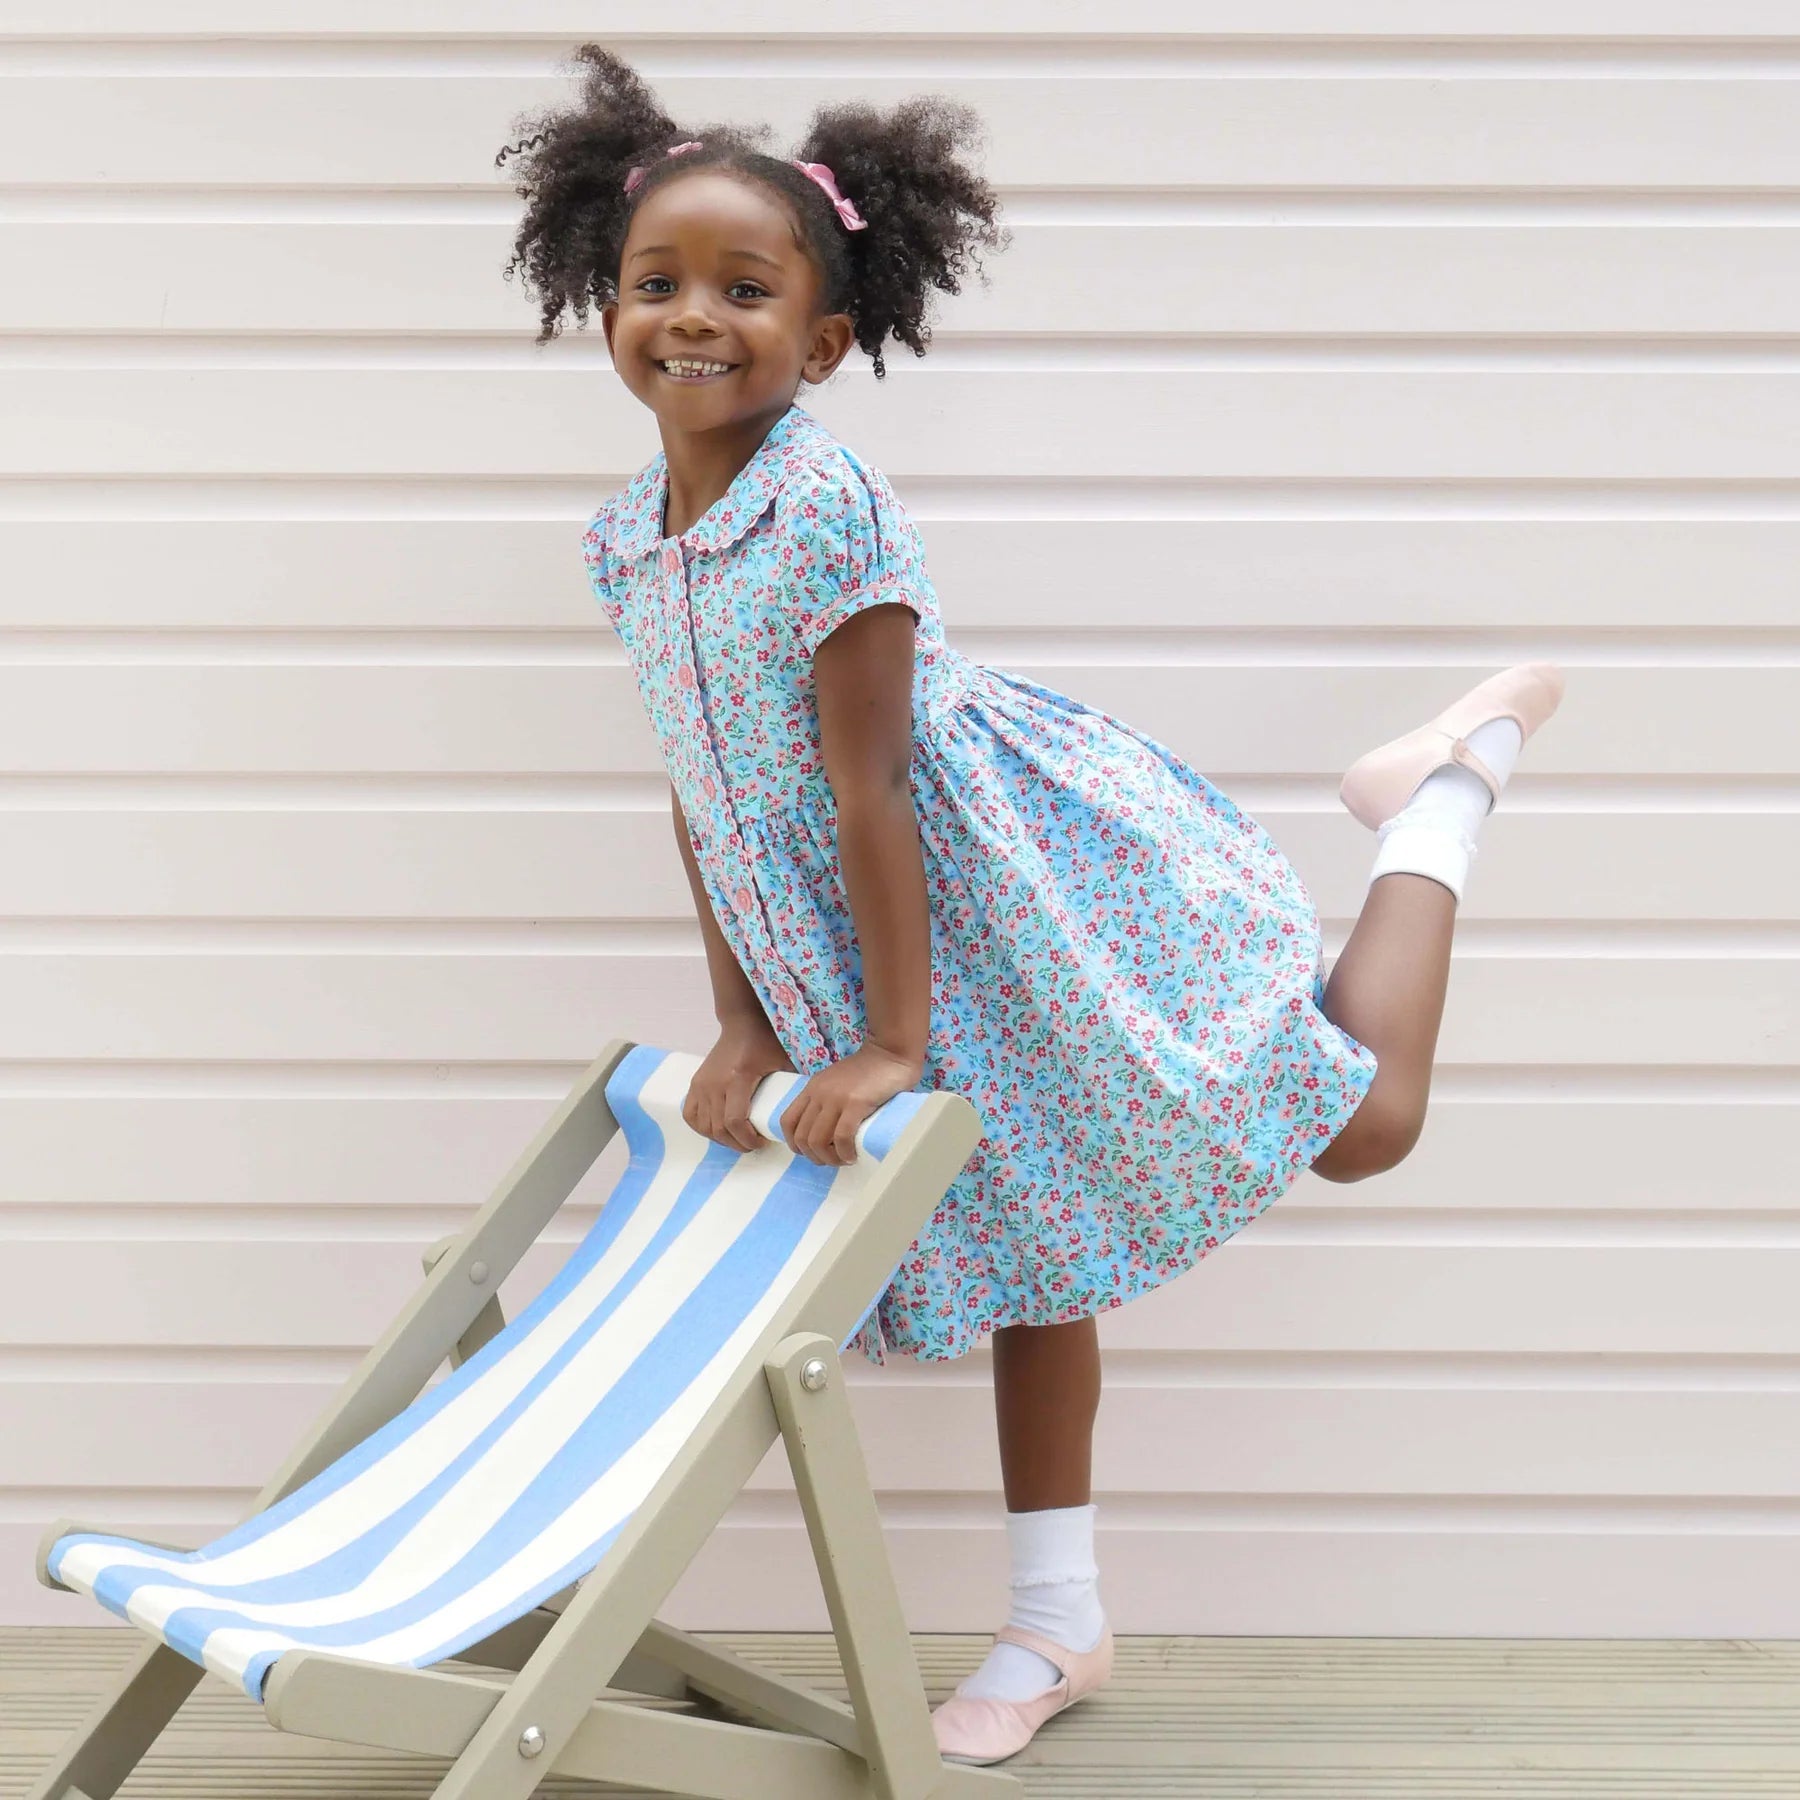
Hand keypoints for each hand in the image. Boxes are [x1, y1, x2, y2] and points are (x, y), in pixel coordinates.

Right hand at [683, 1015, 796, 1153]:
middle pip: (719, 1129)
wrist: (742, 1023)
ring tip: (738, 1137)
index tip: (761, 1142)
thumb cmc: (765, 1042)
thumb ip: (790, 1088)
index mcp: (737, 1079)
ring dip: (721, 1139)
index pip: (734, 1122)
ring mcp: (701, 1084)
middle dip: (737, 1143)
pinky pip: (691, 1115)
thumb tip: (801, 1115)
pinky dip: (702, 1128)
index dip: (747, 1139)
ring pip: (704, 1126)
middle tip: (753, 1144)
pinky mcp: (695, 1084)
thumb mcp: (783, 1062)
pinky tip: (718, 1129)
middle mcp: (714, 1084)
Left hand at [779, 1042, 923, 1167]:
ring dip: (830, 1158)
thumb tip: (826, 1132)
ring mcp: (836, 1098)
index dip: (795, 1144)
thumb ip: (826, 1100)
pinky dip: (845, 1153)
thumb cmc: (869, 1070)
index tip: (813, 1152)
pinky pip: (841, 1137)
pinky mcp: (855, 1103)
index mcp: (812, 1088)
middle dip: (815, 1156)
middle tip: (833, 1159)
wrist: (890, 1051)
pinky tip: (854, 1155)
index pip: (787, 1122)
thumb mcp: (836, 1082)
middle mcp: (819, 1093)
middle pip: (802, 1137)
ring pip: (818, 1141)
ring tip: (844, 1160)